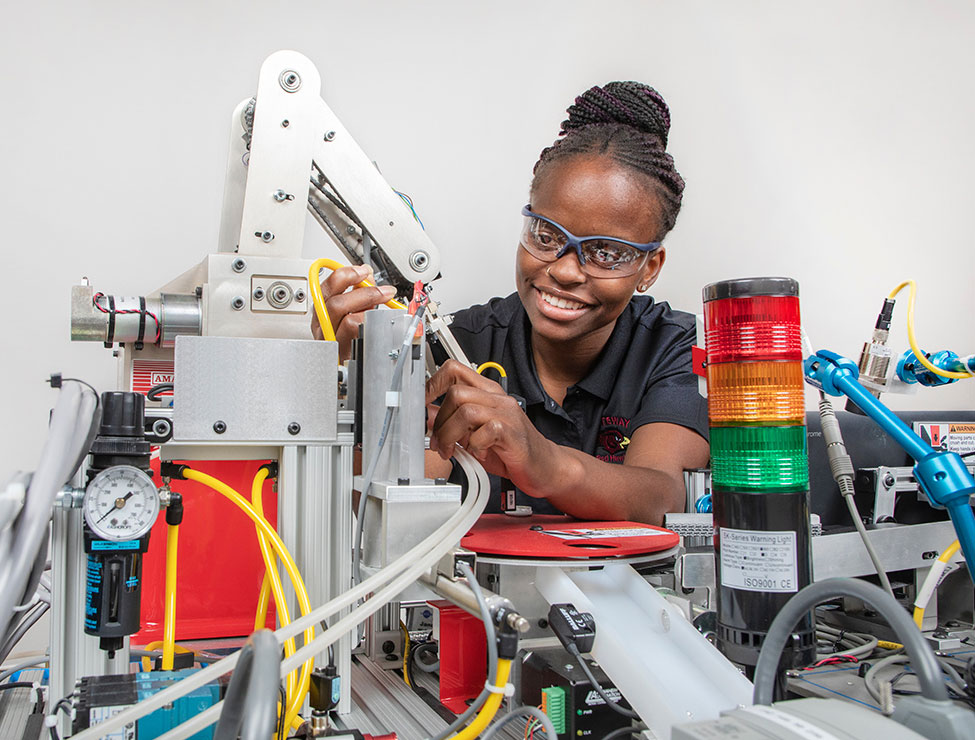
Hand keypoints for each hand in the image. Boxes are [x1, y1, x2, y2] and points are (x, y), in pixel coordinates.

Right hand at [311, 264, 396, 361]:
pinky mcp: (346, 354)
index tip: (364, 271)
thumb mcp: (350, 307)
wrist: (346, 363)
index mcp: (321, 311)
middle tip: (383, 291)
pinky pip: (361, 338)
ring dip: (371, 311)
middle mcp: (323, 326)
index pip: (328, 288)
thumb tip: (368, 274)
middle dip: (364, 293)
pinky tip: (377, 324)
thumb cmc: (346, 335)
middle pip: (336, 305)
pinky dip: (372, 327)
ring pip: (349, 322)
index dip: (346, 275)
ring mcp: (334, 342)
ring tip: (383, 306)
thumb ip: (358, 290)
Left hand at [426, 360, 556, 494]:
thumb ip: (453, 423)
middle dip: (439, 420)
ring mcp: (506, 413)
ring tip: (451, 450)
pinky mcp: (512, 432)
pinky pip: (484, 430)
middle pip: (456, 392)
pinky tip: (477, 453)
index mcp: (486, 393)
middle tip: (439, 442)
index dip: (432, 383)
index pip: (455, 370)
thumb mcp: (474, 434)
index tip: (419, 402)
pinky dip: (473, 445)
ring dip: (450, 434)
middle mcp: (497, 398)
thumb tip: (426, 417)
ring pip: (465, 410)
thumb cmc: (511, 450)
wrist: (544, 466)